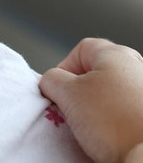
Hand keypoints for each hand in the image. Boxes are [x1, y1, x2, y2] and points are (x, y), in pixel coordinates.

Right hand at [39, 38, 142, 162]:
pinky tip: (107, 133)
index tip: (57, 89)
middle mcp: (137, 67)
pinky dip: (112, 120)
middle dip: (78, 90)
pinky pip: (123, 110)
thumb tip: (50, 81)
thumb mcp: (66, 94)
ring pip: (109, 93)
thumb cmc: (114, 121)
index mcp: (117, 54)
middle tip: (71, 107)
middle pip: (95, 72)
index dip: (63, 68)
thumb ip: (51, 79)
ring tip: (90, 125)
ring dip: (94, 107)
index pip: (80, 50)